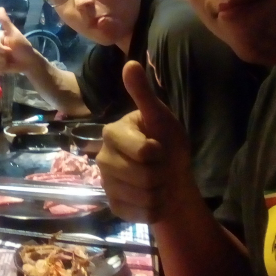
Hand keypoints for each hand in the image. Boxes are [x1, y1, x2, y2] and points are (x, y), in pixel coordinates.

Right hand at [0, 7, 37, 73]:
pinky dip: (0, 69)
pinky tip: (7, 67)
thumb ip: (6, 22)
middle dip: (1, 57)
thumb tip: (0, 8)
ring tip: (9, 61)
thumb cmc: (23, 47)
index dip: (1, 48)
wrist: (28, 62)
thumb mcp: (15, 34)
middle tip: (10, 55)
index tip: (10, 48)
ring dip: (1, 63)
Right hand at [96, 61, 193, 222]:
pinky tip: (150, 198)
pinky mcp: (112, 204)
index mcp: (112, 132)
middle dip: (161, 175)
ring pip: (142, 196)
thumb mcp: (161, 117)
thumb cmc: (167, 143)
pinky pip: (137, 213)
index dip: (160, 153)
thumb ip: (144, 94)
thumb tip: (131, 62)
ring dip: (159, 192)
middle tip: (161, 167)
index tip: (160, 147)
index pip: (144, 152)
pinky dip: (151, 209)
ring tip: (158, 183)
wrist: (173, 178)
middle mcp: (102, 156)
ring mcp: (105, 182)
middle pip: (143, 176)